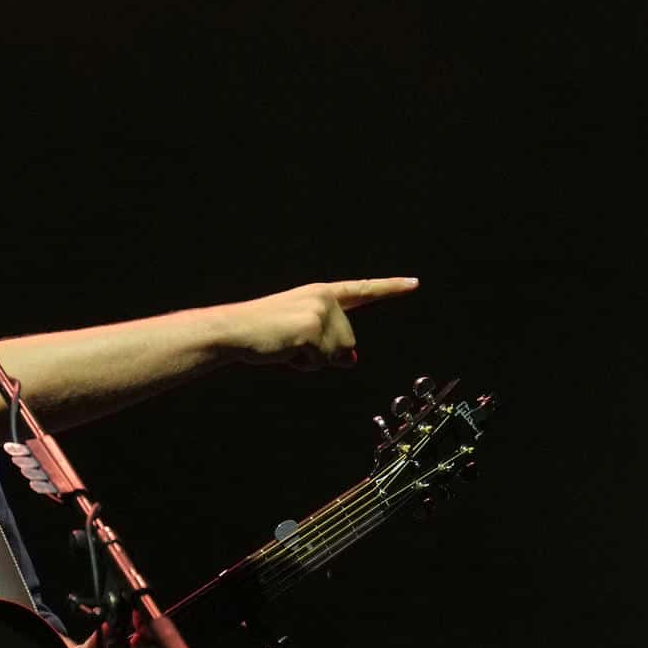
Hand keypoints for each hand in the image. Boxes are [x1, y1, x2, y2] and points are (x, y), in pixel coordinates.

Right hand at [219, 277, 419, 371]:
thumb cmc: (264, 333)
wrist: (234, 330)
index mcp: (321, 293)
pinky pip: (322, 361)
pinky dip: (304, 364)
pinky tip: (285, 350)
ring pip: (338, 353)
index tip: (414, 283)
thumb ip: (330, 343)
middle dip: (325, 353)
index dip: (390, 288)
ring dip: (313, 360)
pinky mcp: (312, 329)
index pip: (362, 290)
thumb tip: (352, 358)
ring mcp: (319, 312)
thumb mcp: (302, 336)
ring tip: (286, 345)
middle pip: (348, 341)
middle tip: (293, 344)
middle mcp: (324, 298)